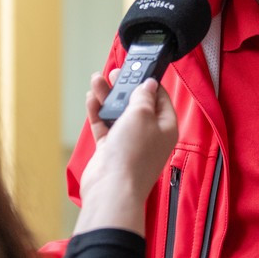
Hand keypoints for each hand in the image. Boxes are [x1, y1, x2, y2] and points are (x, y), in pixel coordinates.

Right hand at [73, 71, 177, 235]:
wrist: (111, 188)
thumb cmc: (133, 154)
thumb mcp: (142, 115)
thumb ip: (143, 97)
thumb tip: (148, 85)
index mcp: (166, 127)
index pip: (161, 98)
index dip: (149, 82)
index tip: (138, 69)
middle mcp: (149, 135)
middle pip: (137, 105)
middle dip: (126, 88)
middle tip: (115, 73)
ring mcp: (129, 143)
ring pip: (118, 114)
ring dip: (108, 97)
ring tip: (97, 80)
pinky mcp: (110, 150)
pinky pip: (105, 126)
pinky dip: (98, 112)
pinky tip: (92, 98)